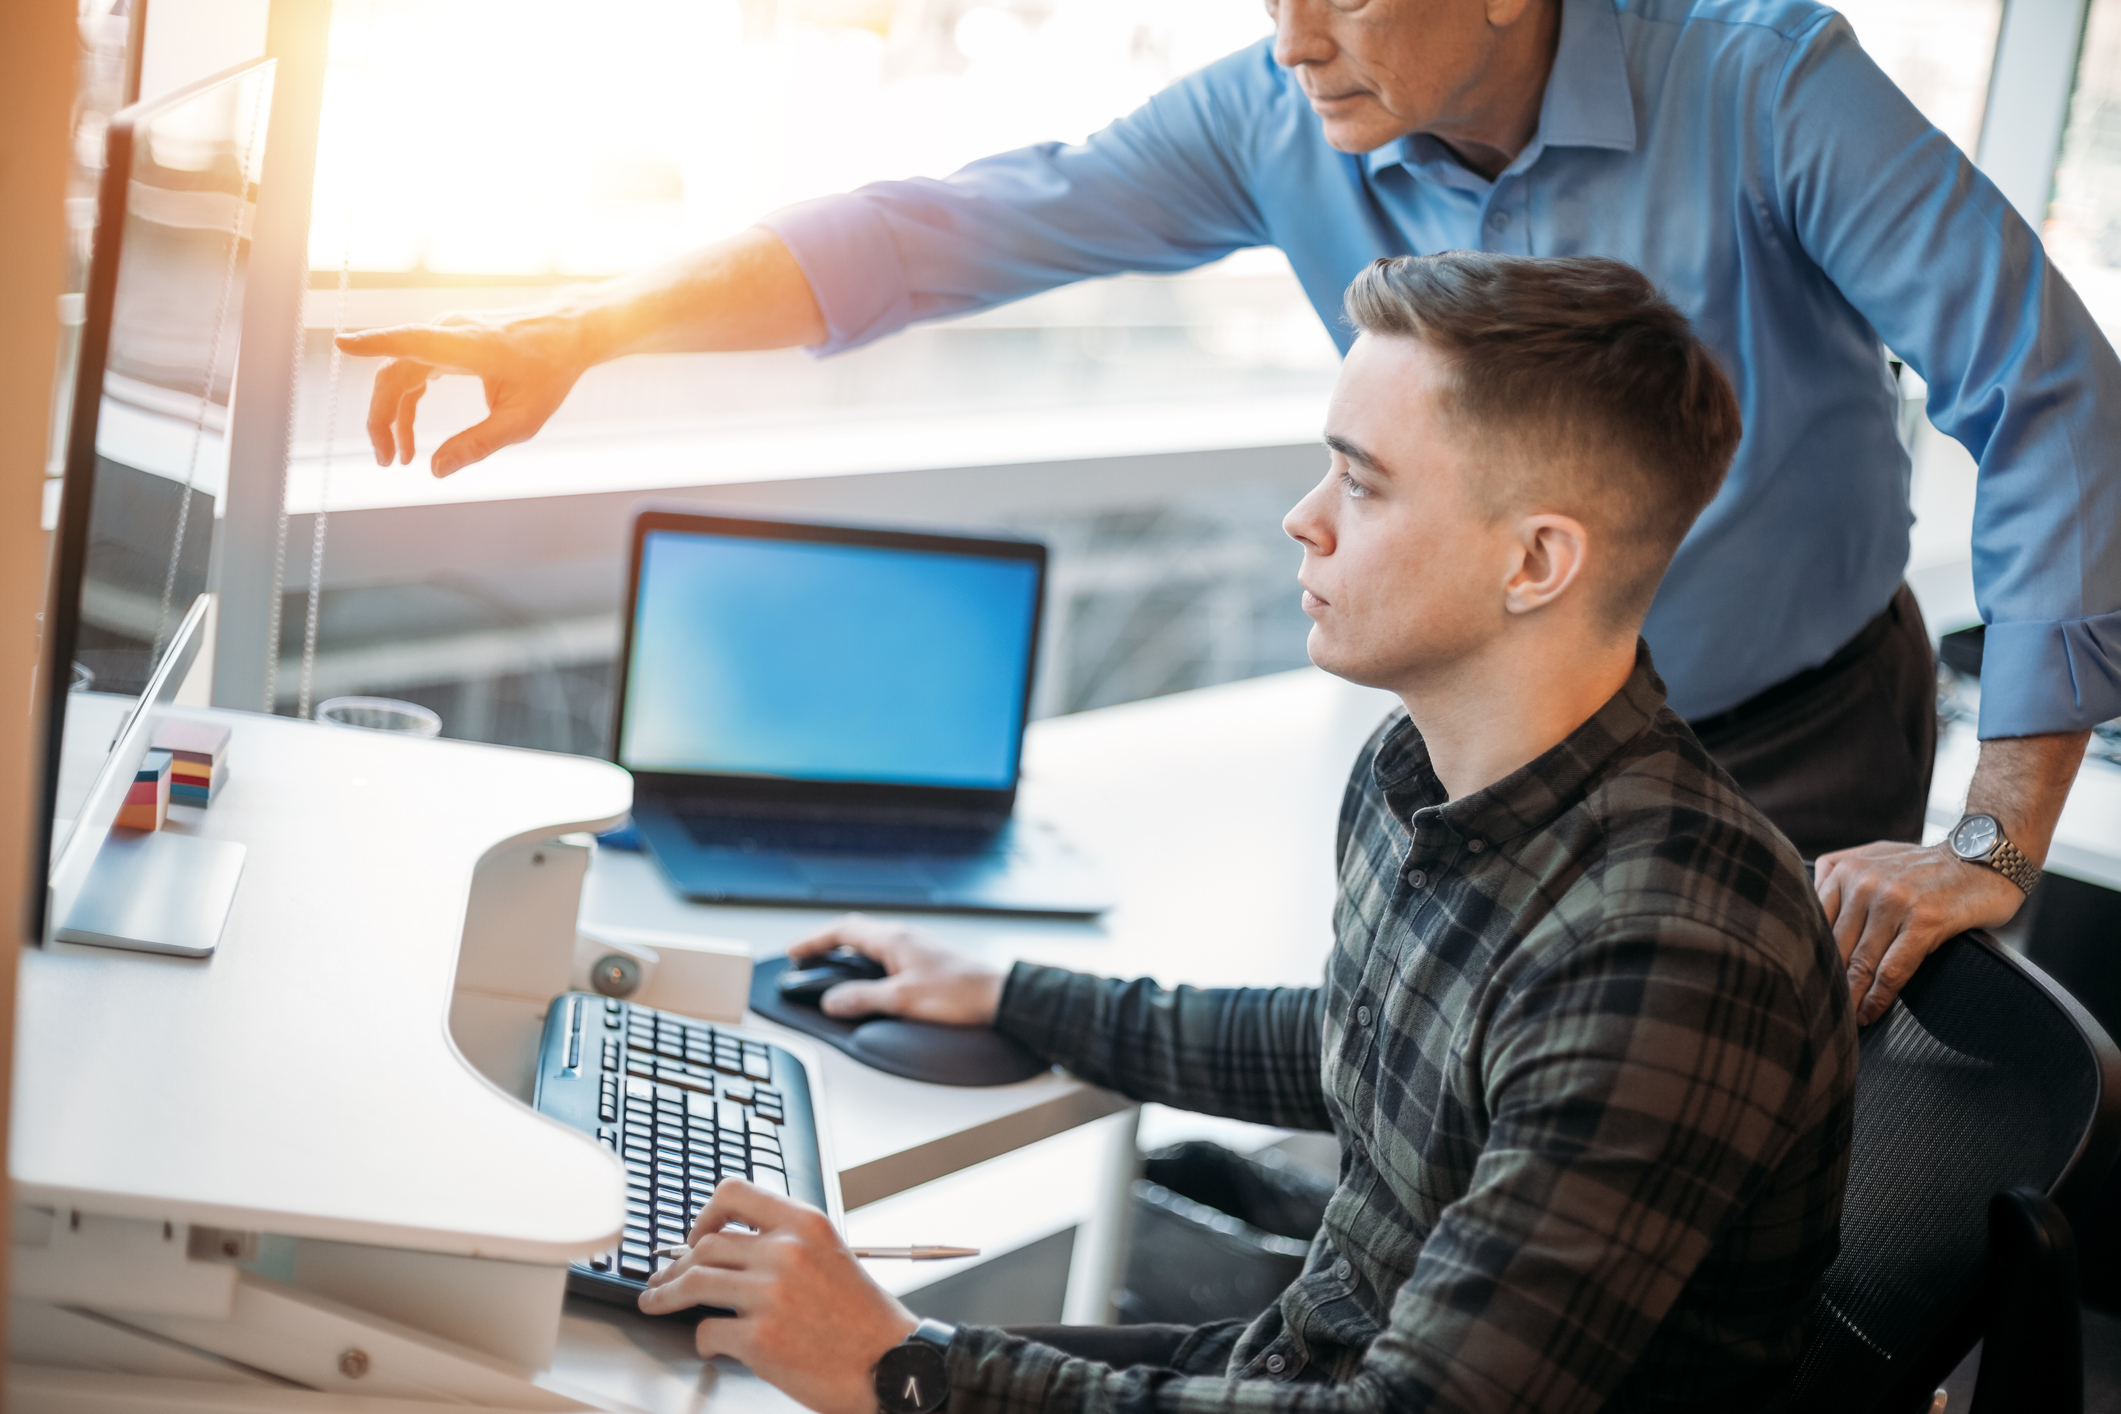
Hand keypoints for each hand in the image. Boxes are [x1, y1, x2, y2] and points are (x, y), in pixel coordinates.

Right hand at [335, 307, 590, 476]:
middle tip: (386, 461)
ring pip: (400, 374)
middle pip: (395, 373)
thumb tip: (435, 471)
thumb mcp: (522, 419)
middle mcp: (449, 332)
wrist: (568, 334)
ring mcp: (445, 334)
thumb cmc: (550, 374)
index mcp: (466, 345)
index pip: (410, 341)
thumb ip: (478, 444)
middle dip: (381, 418)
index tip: (342, 344)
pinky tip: (407, 434)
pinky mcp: (447, 342)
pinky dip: (407, 402)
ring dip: (393, 415)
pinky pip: (414, 370)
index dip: (374, 343)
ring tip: (398, 457)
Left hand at [640, 1178, 915, 1413]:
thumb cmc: (864, 1319)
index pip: (735, 1193)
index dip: (705, 1213)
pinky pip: (708, 1331)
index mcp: (805, 1224)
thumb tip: (735, 1248)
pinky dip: (703, 1339)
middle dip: (676, 1264)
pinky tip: (710, 1344)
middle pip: (706, 1244)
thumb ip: (788, 1243)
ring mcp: (770, 1295)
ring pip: (694, 1281)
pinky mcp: (760, 1339)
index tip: (695, 1233)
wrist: (891, 1365)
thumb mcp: (832, 1255)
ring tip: (656, 1301)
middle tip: (666, 1277)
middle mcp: (786, 1252)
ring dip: (667, 1293)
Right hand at [787, 915, 1004, 1024]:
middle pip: (855, 931)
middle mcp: (904, 936)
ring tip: (829, 967)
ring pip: (871, 942)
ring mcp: (916, 946)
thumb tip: (831, 1002)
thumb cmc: (958, 994)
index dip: (814, 941)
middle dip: (826, 943)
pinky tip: (868, 978)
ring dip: (846, 951)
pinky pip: (886, 953)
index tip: (793, 952)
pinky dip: (866, 961)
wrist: (999, 996)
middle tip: (805, 958)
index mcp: (894, 939)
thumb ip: (862, 1000)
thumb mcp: (902, 1001)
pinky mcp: (926, 960)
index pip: (842, 930)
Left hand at [1814, 841, 2026, 1024]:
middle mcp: (1865, 882)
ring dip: (1850, 997)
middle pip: (1835, 945)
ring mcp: (1894, 901)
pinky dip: (1879, 996)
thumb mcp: (1876, 856)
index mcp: (1847, 869)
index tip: (1804, 981)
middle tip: (1819, 1009)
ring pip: (1860, 961)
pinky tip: (1870, 1012)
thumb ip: (1839, 872)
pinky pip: (1892, 969)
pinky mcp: (1924, 921)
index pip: (1815, 921)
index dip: (1808, 957)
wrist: (1986, 859)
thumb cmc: (1928, 865)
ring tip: (1844, 1020)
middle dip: (1827, 982)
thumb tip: (1805, 903)